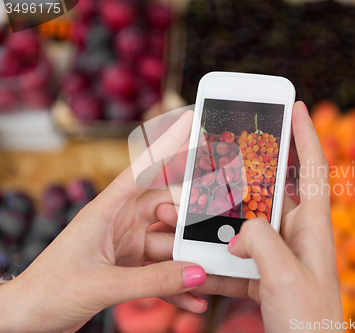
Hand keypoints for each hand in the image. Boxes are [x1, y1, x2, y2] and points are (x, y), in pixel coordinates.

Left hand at [0, 111, 209, 332]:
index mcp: (106, 210)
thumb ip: (154, 282)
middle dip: (191, 218)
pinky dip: (176, 284)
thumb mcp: (103, 285)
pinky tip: (193, 297)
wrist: (27, 319)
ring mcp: (127, 245)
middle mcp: (120, 222)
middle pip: (167, 208)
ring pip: (169, 242)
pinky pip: (161, 272)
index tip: (189, 122)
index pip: (143, 170)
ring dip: (186, 260)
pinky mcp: (130, 267)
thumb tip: (197, 274)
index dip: (167, 144)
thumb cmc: (49, 292)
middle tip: (215, 225)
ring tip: (207, 275)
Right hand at [197, 102, 343, 331]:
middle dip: (254, 167)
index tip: (296, 106)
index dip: (305, 135)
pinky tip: (194, 250)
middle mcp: (297, 236)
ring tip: (202, 198)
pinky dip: (216, 251)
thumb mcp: (285, 276)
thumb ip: (261, 241)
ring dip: (226, 212)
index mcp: (313, 228)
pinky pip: (236, 253)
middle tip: (233, 144)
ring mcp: (279, 255)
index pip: (313, 169)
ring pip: (249, 221)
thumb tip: (240, 230)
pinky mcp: (264, 275)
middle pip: (274, 189)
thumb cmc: (309, 323)